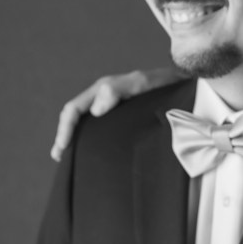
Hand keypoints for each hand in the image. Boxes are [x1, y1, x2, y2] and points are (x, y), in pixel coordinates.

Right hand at [50, 67, 183, 160]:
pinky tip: (92, 153)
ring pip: (85, 124)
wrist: (182, 85)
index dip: (64, 129)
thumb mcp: (141, 84)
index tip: (61, 149)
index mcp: (103, 89)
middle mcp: (103, 98)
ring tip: (70, 159)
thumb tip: (95, 110)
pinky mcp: (121, 117)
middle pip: (75, 117)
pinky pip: (100, 128)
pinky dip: (90, 140)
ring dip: (76, 139)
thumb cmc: (162, 83)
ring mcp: (112, 108)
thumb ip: (118, 91)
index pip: (74, 109)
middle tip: (60, 159)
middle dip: (64, 136)